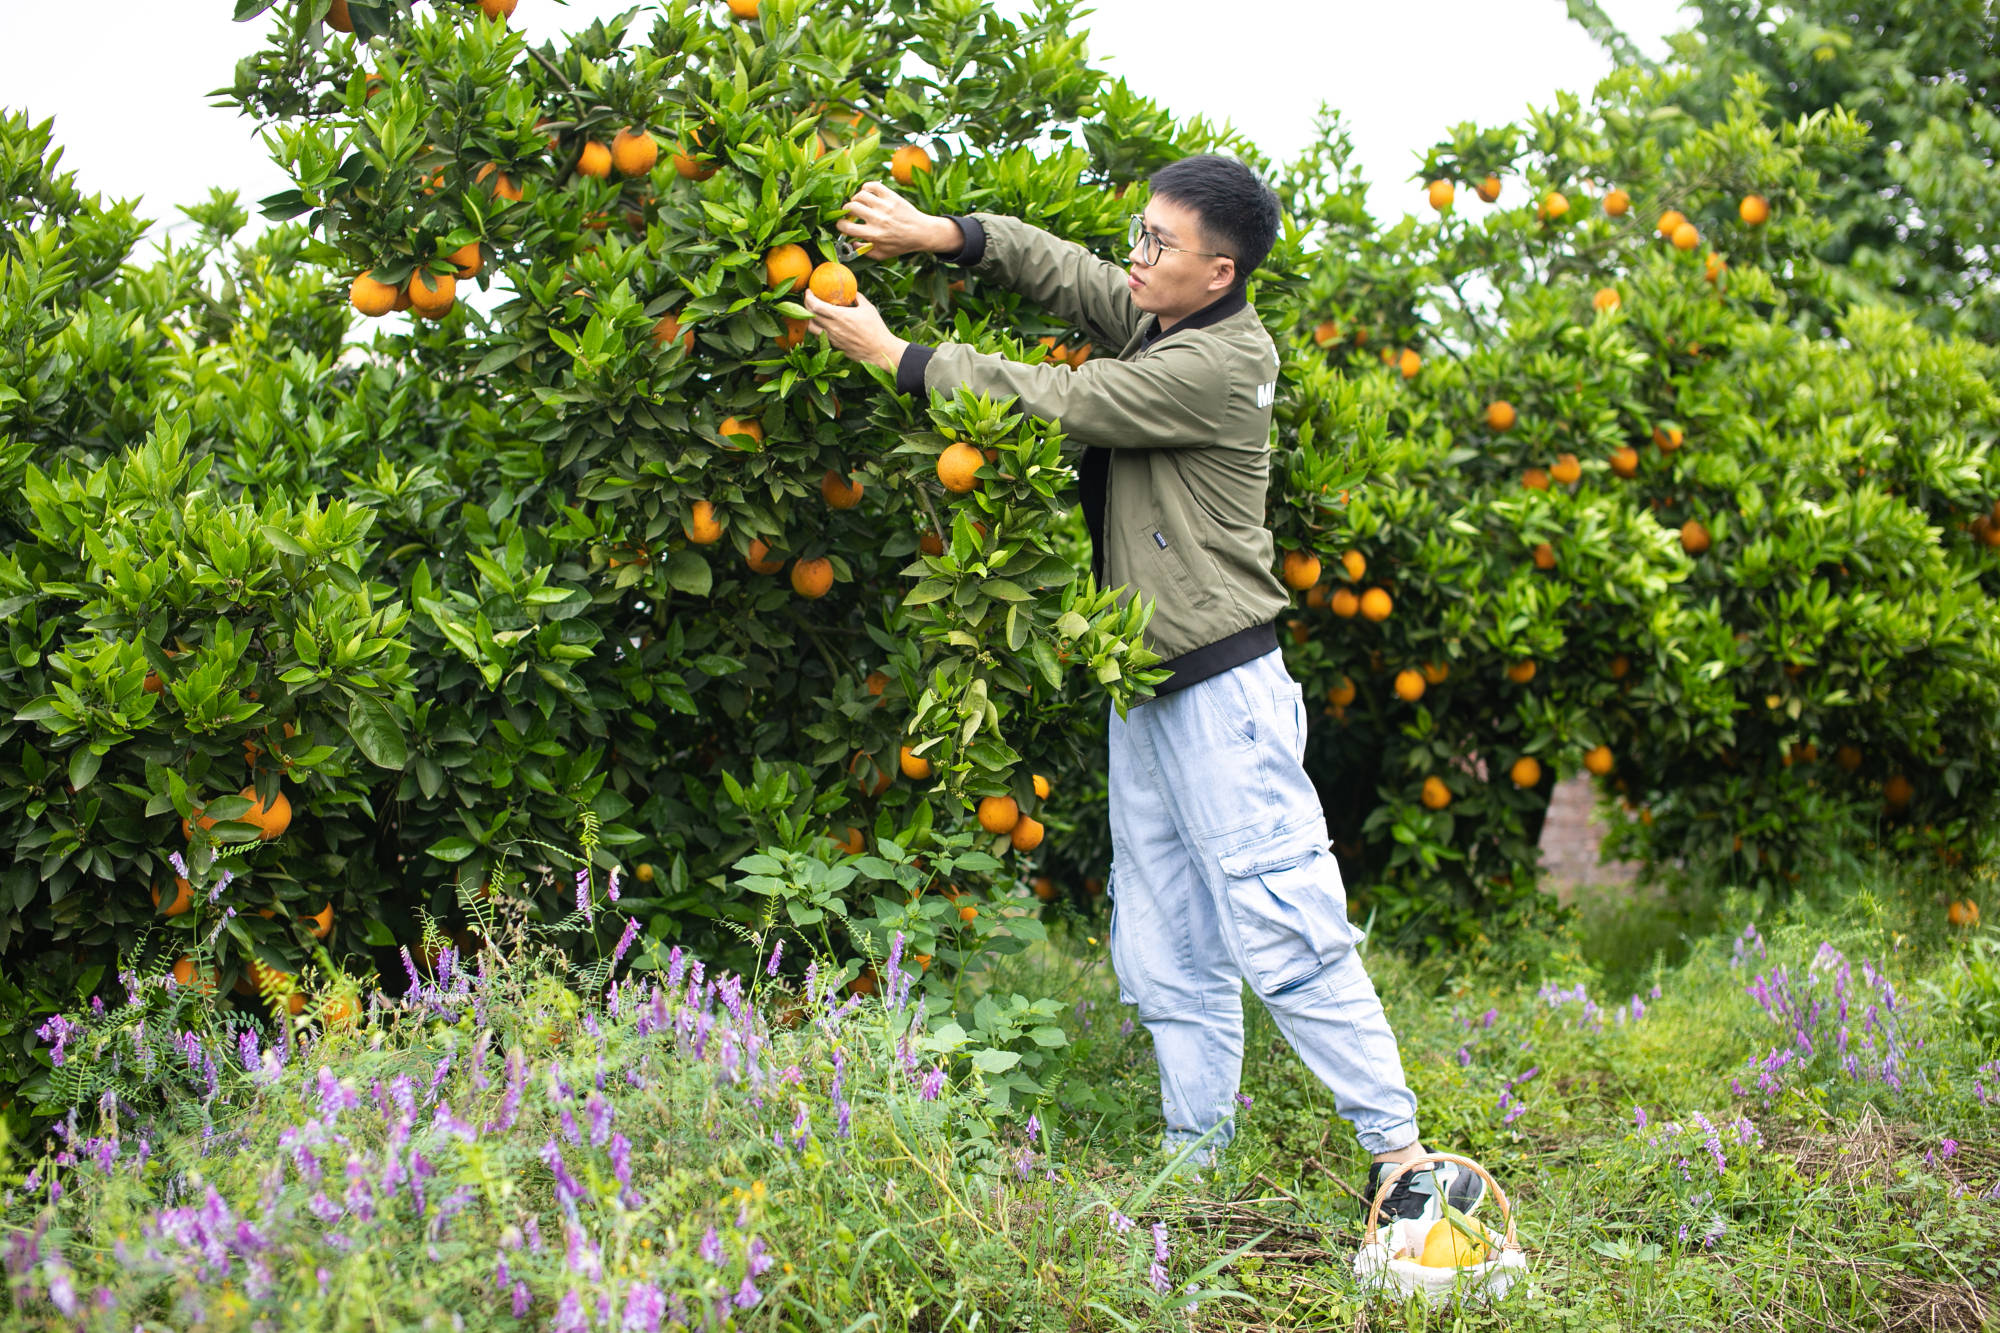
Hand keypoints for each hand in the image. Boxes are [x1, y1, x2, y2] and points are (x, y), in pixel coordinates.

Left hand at [802, 288, 908, 372]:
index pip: (815, 306)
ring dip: (810, 319)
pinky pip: (819, 337)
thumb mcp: (868, 308)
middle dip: (806, 305)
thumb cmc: (876, 329)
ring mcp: (832, 339)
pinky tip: (824, 325)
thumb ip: (858, 297)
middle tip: (809, 300)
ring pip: (811, 329)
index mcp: (840, 316)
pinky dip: (818, 330)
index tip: (809, 291)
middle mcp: (833, 328)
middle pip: (810, 316)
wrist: (879, 351)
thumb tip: (851, 291)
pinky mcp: (834, 347)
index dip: (809, 297)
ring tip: (814, 313)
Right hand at [833, 181, 957, 259]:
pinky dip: (866, 187)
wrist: (921, 232)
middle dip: (846, 210)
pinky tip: (867, 194)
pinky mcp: (891, 196)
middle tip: (849, 213)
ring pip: (860, 195)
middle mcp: (878, 219)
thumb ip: (864, 251)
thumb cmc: (901, 245)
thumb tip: (851, 244)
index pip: (848, 228)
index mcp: (874, 235)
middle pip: (851, 208)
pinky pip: (873, 185)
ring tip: (859, 204)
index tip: (842, 224)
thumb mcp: (882, 254)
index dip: (840, 225)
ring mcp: (885, 206)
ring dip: (855, 199)